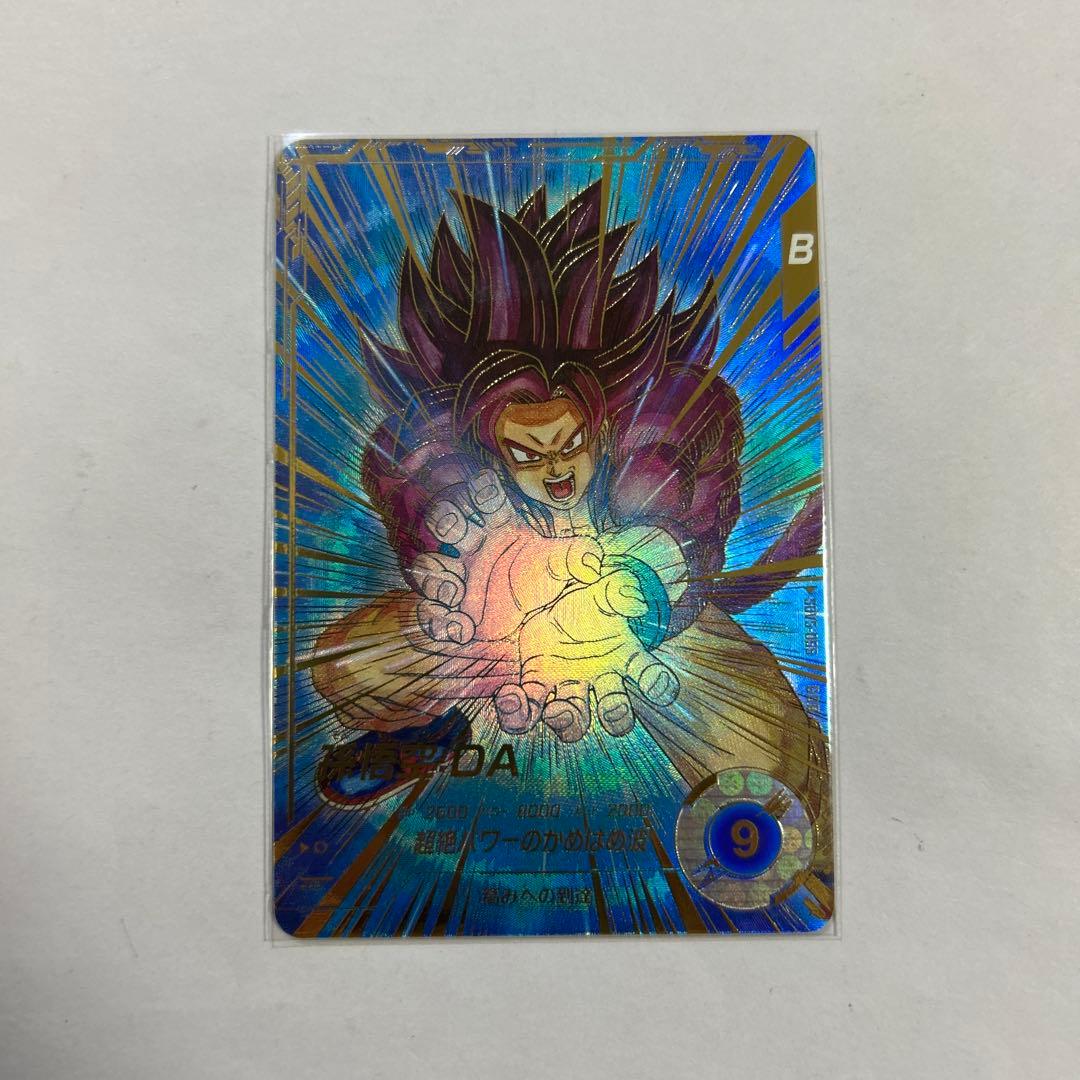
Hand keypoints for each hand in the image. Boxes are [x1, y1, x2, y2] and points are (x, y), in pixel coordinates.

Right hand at [406, 470, 603, 643]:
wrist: (567, 649)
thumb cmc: (573, 605)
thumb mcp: (582, 579)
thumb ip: (582, 566)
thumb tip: (591, 562)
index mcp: (508, 534)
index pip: (488, 502)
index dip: (481, 492)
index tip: (484, 487)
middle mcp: (480, 555)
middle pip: (449, 524)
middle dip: (446, 520)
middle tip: (457, 531)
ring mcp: (464, 586)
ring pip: (431, 567)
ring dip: (435, 576)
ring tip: (453, 593)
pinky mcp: (457, 619)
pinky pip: (431, 612)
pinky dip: (437, 619)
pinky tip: (460, 629)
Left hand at [492, 567, 679, 742]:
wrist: (524, 577)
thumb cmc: (566, 575)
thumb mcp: (575, 564)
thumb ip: (599, 572)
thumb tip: (634, 602)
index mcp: (621, 648)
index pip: (649, 673)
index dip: (659, 685)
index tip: (658, 688)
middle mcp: (597, 673)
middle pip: (616, 711)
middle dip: (616, 715)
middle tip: (609, 709)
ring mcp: (565, 680)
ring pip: (574, 721)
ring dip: (567, 722)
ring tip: (554, 708)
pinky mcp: (534, 681)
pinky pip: (529, 710)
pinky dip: (519, 713)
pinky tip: (510, 696)